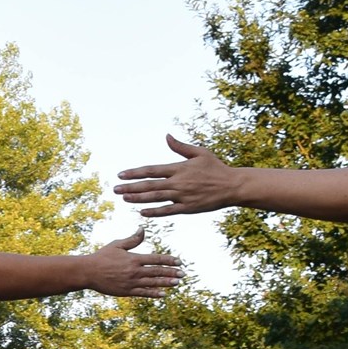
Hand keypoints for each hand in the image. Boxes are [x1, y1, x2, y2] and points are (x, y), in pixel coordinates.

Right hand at [82, 228, 181, 298]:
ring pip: (153, 283)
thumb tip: (143, 229)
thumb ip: (132, 239)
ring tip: (177, 283)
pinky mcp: (126, 291)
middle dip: (172, 272)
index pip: (156, 259)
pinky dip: (154, 293)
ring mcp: (131, 282)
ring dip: (166, 283)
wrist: (88, 272)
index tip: (179, 261)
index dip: (169, 260)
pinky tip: (163, 294)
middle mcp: (134, 271)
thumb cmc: (102, 257)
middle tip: (183, 274)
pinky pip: (143, 293)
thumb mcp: (117, 245)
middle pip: (157, 271)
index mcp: (134, 258)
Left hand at [114, 136, 242, 216]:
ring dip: (138, 198)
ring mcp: (182, 196)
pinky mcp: (187, 208)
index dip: (135, 172)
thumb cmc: (216, 168)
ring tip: (124, 199)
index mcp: (179, 168)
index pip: (151, 170)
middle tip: (115, 190)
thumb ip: (180, 147)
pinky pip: (168, 211)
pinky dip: (154, 212)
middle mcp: (178, 182)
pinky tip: (141, 212)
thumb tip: (166, 136)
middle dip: (130, 187)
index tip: (120, 175)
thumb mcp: (200, 153)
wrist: (232, 186)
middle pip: (149, 185)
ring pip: (155, 198)